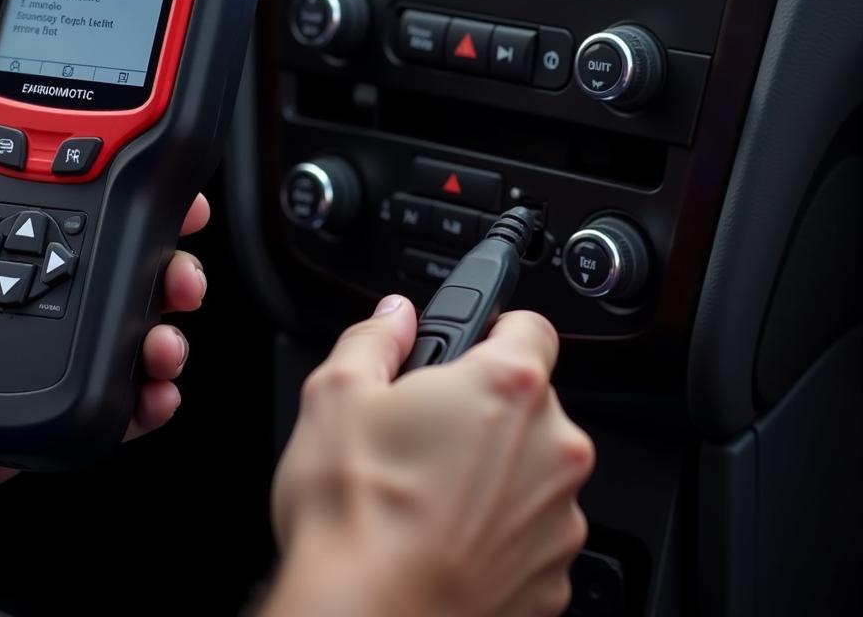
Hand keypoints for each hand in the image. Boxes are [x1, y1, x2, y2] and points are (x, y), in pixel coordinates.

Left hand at [0, 103, 209, 515]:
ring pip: (123, 337)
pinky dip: (146, 397)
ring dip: (164, 331)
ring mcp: (28, 357)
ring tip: (164, 336)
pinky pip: (107, 404)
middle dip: (167, 269)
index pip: (82, 212)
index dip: (135, 204)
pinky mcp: (33, 415)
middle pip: (118, 275)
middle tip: (181, 272)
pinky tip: (154, 385)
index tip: (172, 202)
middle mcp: (14, 295)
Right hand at [265, 296, 593, 616]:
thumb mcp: (337, 393)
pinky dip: (499, 529)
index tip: (472, 344)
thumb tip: (396, 316)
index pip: (531, 326)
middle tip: (427, 429)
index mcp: (507, 387)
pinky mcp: (552, 578)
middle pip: (530, 404)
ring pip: (532, 470)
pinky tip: (446, 535)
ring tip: (429, 491)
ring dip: (496, 471)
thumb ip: (376, 337)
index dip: (497, 328)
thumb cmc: (354, 511)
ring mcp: (558, 519)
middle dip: (485, 408)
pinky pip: (532, 532)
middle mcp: (552, 448)